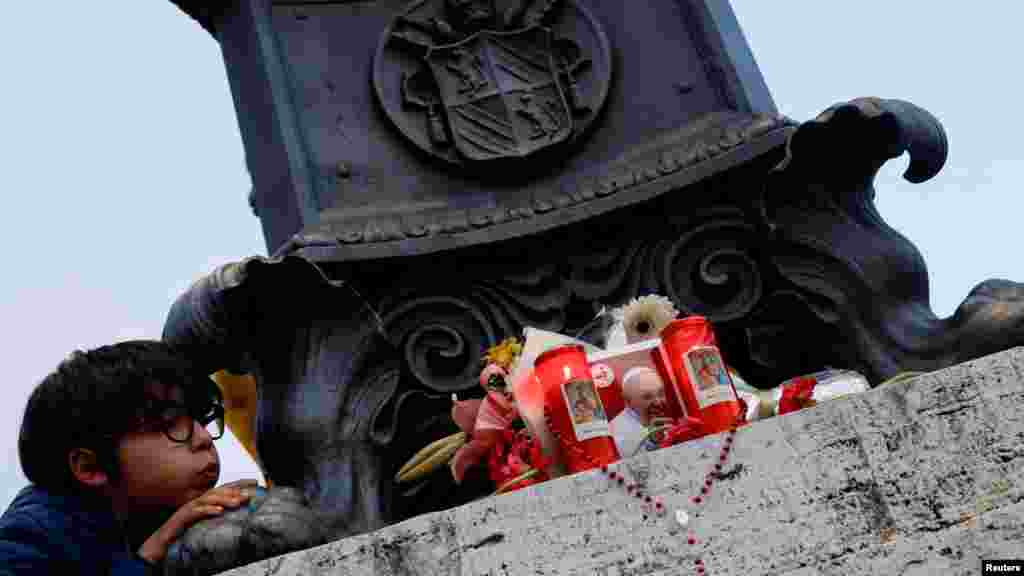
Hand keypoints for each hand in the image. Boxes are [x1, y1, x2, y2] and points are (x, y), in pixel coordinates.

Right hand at [137, 479, 258, 564]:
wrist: (161, 543)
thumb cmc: (183, 533)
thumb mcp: (204, 523)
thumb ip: (217, 515)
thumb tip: (235, 513)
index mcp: (203, 502)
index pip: (223, 489)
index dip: (238, 484)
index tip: (255, 482)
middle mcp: (196, 502)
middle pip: (217, 492)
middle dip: (234, 491)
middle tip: (249, 495)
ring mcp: (188, 508)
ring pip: (208, 499)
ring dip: (224, 499)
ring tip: (237, 502)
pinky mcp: (182, 518)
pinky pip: (196, 512)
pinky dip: (208, 510)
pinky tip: (219, 511)